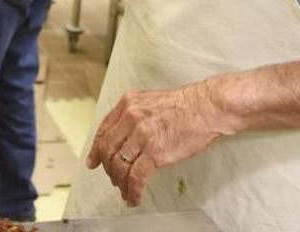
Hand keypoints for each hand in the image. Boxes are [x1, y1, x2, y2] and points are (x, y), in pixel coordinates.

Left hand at [86, 81, 229, 205]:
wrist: (207, 107)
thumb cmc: (186, 105)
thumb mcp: (151, 101)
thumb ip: (135, 115)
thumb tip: (125, 136)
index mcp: (128, 104)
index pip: (104, 130)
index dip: (96, 150)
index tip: (93, 162)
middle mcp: (130, 117)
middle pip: (108, 149)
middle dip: (108, 169)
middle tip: (113, 179)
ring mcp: (141, 134)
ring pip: (119, 165)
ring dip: (120, 182)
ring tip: (124, 190)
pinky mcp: (155, 152)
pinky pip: (136, 176)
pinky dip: (132, 190)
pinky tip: (133, 197)